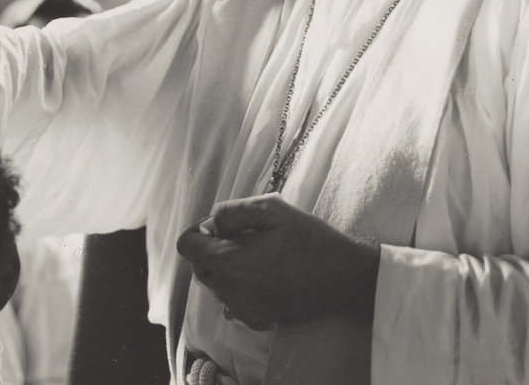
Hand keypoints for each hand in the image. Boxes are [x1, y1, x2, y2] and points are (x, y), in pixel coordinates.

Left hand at [176, 193, 379, 329]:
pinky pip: (233, 300)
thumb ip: (231, 211)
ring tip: (261, 254)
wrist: (342, 278)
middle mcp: (228, 290)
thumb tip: (210, 224)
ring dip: (228, 267)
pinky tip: (267, 275)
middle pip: (200, 265)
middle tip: (247, 235)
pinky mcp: (256, 319)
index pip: (186, 245)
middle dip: (213, 248)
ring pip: (216, 283)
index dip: (200, 229)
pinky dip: (241, 287)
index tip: (225, 225)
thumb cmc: (308, 239)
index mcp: (227, 261)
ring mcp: (241, 309)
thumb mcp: (271, 209)